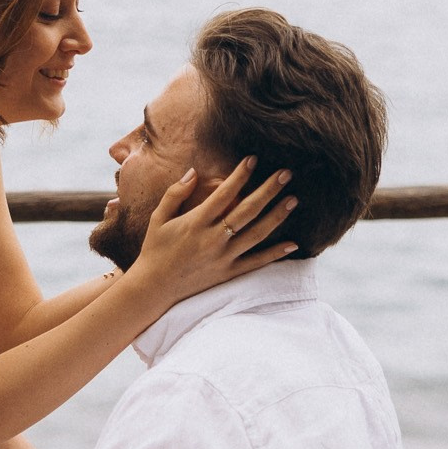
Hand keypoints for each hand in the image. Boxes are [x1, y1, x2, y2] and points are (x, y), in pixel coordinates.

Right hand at [128, 157, 296, 311]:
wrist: (154, 289)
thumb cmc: (155, 249)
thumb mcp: (158, 218)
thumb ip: (175, 193)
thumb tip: (193, 171)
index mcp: (196, 222)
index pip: (223, 194)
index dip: (240, 175)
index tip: (253, 160)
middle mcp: (213, 239)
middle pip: (247, 211)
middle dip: (268, 190)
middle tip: (286, 173)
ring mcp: (223, 258)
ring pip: (256, 234)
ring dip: (277, 216)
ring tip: (293, 200)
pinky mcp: (228, 274)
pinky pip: (256, 263)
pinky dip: (275, 254)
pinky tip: (293, 243)